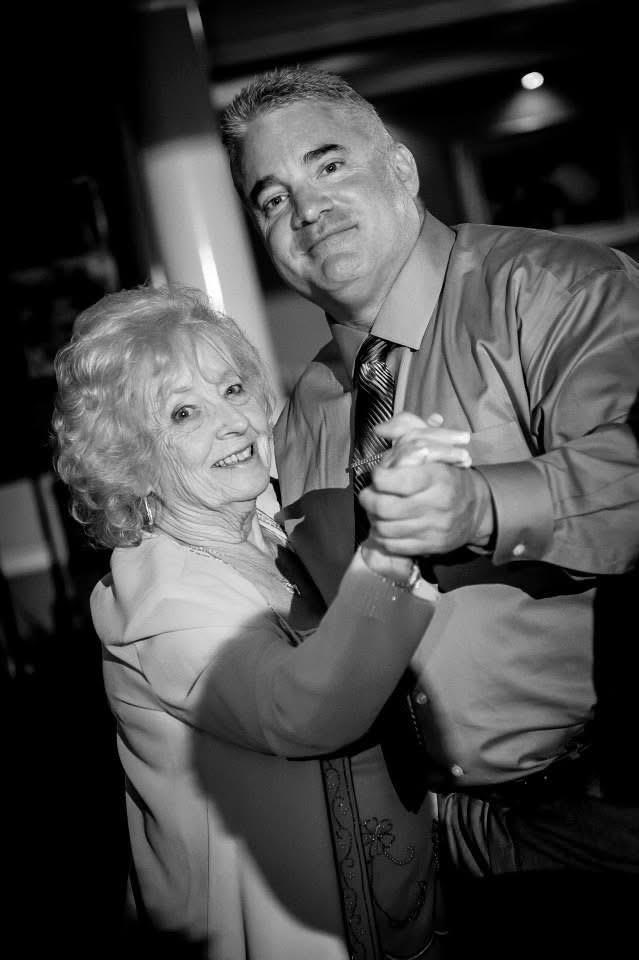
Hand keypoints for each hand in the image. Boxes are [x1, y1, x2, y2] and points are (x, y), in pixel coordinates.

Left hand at [359, 413, 493, 555]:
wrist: (478, 509)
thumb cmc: (449, 475)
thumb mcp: (436, 450)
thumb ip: (408, 433)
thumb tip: (379, 428)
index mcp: (437, 477)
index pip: (393, 480)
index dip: (378, 477)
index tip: (378, 475)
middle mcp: (436, 504)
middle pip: (384, 507)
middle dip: (368, 500)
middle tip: (368, 495)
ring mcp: (434, 528)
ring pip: (385, 529)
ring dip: (373, 519)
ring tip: (375, 510)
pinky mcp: (431, 546)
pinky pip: (394, 546)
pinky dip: (383, 537)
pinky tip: (385, 526)